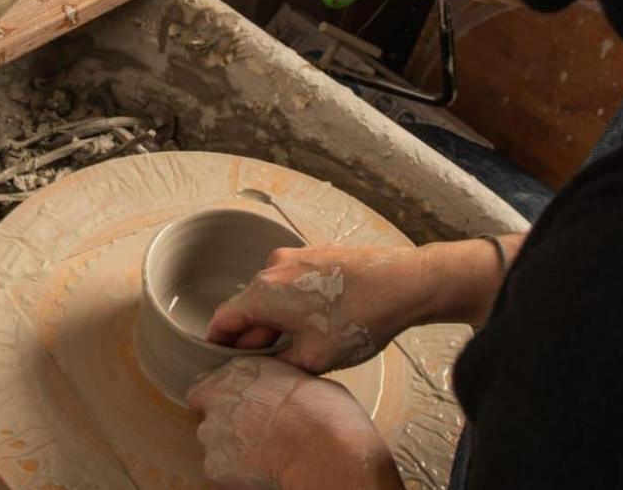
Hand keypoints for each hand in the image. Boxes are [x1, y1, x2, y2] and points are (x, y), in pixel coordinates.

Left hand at [187, 356, 403, 489]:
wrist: (323, 448)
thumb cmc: (326, 413)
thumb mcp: (301, 377)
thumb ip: (272, 382)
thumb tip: (276, 391)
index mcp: (240, 370)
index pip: (209, 384)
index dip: (223, 401)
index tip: (242, 412)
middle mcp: (218, 397)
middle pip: (210, 416)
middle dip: (227, 427)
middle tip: (259, 437)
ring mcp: (212, 432)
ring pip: (214, 445)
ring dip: (231, 451)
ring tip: (265, 456)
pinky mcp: (214, 465)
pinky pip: (220, 472)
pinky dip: (236, 476)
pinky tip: (262, 472)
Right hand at [207, 244, 426, 371]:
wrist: (403, 282)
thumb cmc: (358, 319)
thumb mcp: (314, 357)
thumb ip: (279, 364)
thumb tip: (263, 367)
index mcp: (263, 292)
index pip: (223, 320)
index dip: (218, 344)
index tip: (218, 360)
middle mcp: (272, 268)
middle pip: (248, 307)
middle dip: (253, 336)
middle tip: (262, 363)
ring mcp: (295, 257)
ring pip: (272, 295)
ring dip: (275, 320)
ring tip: (295, 346)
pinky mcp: (316, 254)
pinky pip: (292, 283)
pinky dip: (293, 303)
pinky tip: (314, 323)